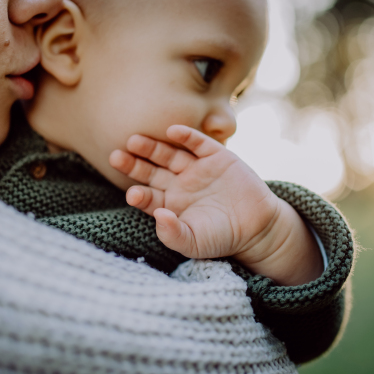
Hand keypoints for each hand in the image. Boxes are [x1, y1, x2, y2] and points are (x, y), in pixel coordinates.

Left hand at [109, 125, 322, 284]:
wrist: (257, 227)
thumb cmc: (222, 238)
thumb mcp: (194, 243)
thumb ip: (173, 234)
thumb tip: (159, 217)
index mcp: (169, 204)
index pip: (147, 196)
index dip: (139, 194)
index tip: (132, 193)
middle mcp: (178, 184)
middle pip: (151, 171)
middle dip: (134, 164)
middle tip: (116, 157)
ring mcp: (196, 169)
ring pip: (169, 155)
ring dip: (152, 147)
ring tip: (134, 141)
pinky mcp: (216, 156)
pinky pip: (197, 143)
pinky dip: (186, 136)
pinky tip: (171, 130)